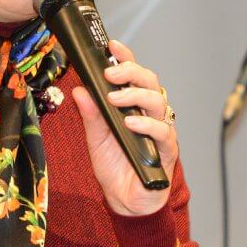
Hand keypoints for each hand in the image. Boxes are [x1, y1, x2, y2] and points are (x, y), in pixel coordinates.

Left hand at [71, 39, 178, 216]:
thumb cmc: (115, 167)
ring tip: (115, 98)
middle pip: (149, 82)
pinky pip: (163, 131)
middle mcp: (150, 114)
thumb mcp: (95, 139)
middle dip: (130, 72)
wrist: (126, 201)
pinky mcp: (167, 150)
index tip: (111, 45)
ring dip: (136, 95)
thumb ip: (91, 115)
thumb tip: (78, 89)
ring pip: (159, 101)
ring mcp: (160, 130)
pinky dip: (147, 125)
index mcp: (133, 106)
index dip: (125, 58)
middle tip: (109, 73)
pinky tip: (131, 123)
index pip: (133, 75)